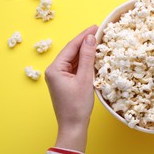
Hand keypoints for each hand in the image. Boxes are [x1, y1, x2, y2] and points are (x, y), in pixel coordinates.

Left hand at [45, 25, 97, 151]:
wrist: (73, 127)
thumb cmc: (77, 106)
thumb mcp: (85, 79)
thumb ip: (87, 57)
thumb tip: (90, 38)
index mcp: (55, 69)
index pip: (71, 47)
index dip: (84, 36)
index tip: (95, 26)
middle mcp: (54, 71)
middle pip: (71, 52)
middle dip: (85, 42)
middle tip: (99, 32)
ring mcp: (59, 78)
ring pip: (73, 60)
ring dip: (85, 52)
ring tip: (98, 43)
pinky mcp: (65, 83)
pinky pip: (75, 68)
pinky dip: (84, 62)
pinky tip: (93, 58)